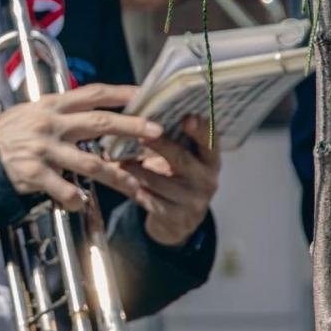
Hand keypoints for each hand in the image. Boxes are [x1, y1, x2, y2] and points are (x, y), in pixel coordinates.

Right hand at [0, 83, 162, 211]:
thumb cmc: (8, 134)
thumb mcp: (32, 111)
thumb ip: (60, 110)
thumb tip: (91, 106)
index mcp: (51, 105)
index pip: (92, 93)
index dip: (120, 93)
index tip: (144, 94)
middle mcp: (50, 124)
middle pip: (99, 123)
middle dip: (131, 127)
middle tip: (156, 132)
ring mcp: (43, 149)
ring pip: (90, 162)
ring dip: (116, 175)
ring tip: (134, 184)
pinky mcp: (34, 174)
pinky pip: (64, 190)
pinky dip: (76, 199)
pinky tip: (81, 203)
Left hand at [122, 115, 219, 246]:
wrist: (178, 221)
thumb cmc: (176, 177)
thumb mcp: (181, 158)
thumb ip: (172, 138)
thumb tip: (145, 110)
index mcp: (210, 160)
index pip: (210, 141)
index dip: (200, 129)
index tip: (187, 116)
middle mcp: (207, 180)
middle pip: (182, 159)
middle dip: (161, 145)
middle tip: (141, 133)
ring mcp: (193, 201)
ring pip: (161, 182)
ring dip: (138, 170)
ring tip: (120, 160)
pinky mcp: (177, 218)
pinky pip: (152, 201)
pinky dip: (136, 190)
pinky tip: (124, 182)